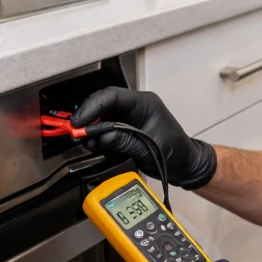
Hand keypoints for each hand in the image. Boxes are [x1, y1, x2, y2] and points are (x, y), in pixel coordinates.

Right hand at [72, 87, 216, 189]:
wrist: (186, 164)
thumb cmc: (177, 153)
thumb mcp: (150, 148)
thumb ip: (124, 140)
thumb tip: (101, 136)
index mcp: (145, 103)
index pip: (113, 96)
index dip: (93, 107)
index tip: (81, 121)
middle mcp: (136, 106)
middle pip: (104, 103)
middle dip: (88, 116)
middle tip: (76, 130)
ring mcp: (130, 117)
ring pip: (103, 115)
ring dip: (92, 127)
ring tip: (85, 139)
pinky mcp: (126, 128)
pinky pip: (106, 127)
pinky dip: (97, 135)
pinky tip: (94, 143)